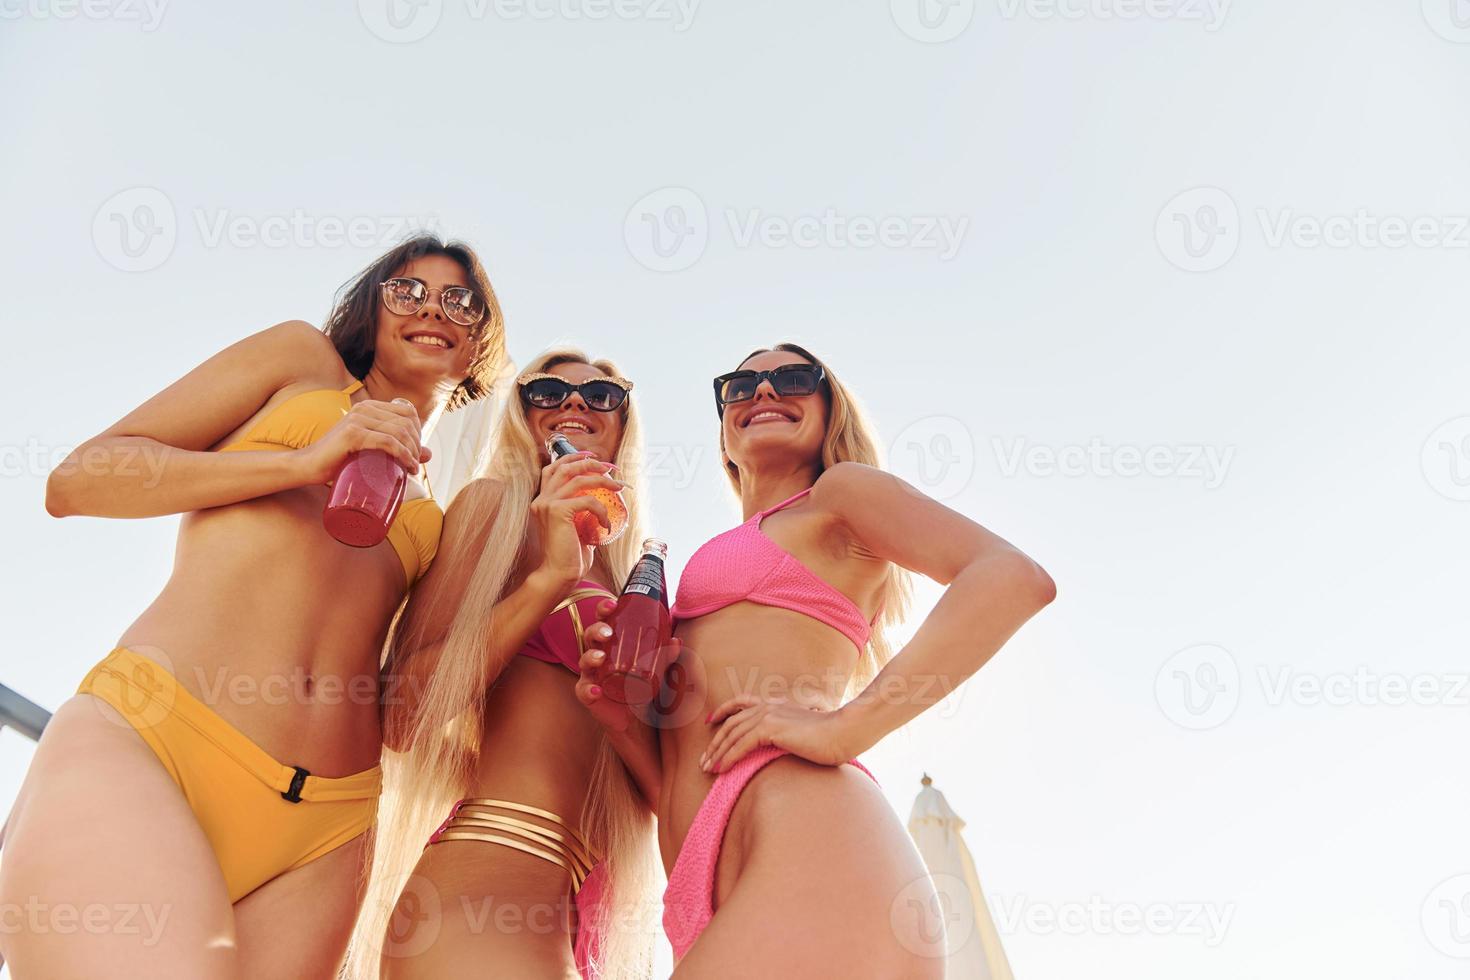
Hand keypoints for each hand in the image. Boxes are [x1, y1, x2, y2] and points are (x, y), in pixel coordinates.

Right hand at [297, 397, 428, 483]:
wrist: (307, 466)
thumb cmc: (339, 460)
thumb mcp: (372, 450)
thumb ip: (399, 448)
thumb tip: (430, 454)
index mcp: (368, 407)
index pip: (408, 411)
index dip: (418, 431)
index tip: (416, 452)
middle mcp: (364, 408)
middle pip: (407, 422)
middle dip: (417, 444)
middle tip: (414, 464)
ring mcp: (358, 420)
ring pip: (400, 432)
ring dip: (413, 452)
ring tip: (413, 469)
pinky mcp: (353, 434)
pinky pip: (388, 442)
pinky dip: (404, 455)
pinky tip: (408, 467)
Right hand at [530, 453, 625, 588]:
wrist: (559, 574)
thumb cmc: (569, 555)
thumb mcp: (575, 526)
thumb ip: (581, 511)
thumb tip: (603, 500)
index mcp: (543, 501)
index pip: (554, 469)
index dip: (573, 458)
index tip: (594, 458)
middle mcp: (542, 499)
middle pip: (566, 467)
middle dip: (590, 463)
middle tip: (611, 468)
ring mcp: (547, 504)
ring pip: (579, 479)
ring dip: (602, 480)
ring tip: (618, 487)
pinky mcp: (557, 512)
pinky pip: (587, 500)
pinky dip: (601, 510)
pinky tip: (606, 524)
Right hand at [576, 606, 682, 732]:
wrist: (637, 717)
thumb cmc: (643, 685)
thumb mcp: (658, 668)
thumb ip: (667, 655)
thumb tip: (676, 641)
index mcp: (612, 643)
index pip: (604, 620)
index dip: (604, 609)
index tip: (612, 604)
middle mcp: (598, 655)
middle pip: (590, 636)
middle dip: (596, 630)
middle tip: (608, 633)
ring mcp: (592, 675)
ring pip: (584, 660)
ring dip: (590, 656)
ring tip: (599, 657)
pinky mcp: (589, 695)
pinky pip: (584, 691)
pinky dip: (588, 690)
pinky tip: (596, 690)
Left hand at [699, 695, 858, 773]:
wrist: (843, 733)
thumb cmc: (830, 738)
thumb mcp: (803, 733)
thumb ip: (788, 735)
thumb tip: (781, 746)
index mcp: (776, 705)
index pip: (741, 703)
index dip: (723, 711)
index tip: (709, 721)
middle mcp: (769, 706)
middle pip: (731, 723)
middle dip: (714, 742)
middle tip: (704, 760)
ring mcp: (769, 715)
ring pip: (732, 735)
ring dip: (717, 753)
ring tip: (707, 768)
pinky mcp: (771, 728)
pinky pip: (740, 745)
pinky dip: (727, 758)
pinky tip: (720, 769)